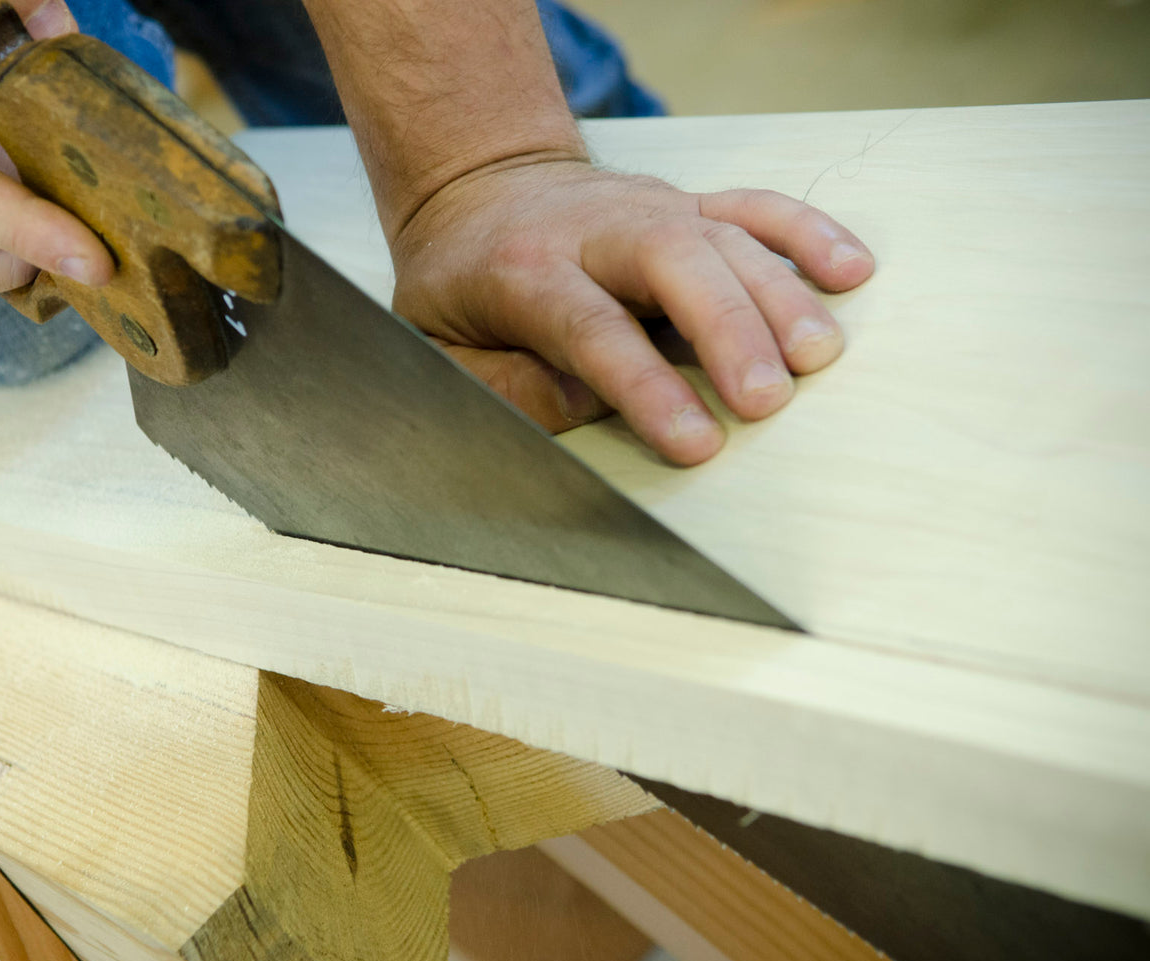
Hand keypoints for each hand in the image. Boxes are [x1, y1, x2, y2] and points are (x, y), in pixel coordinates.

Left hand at [390, 156, 874, 464]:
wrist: (479, 187)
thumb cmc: (460, 280)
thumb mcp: (440, 343)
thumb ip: (504, 386)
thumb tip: (586, 409)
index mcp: (525, 270)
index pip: (592, 327)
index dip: (645, 386)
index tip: (696, 441)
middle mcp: (597, 230)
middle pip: (673, 266)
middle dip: (728, 331)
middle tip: (769, 400)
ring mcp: (650, 209)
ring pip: (725, 238)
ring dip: (779, 295)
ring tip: (820, 357)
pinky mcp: (689, 203)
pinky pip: (757, 207)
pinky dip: (807, 234)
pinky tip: (852, 272)